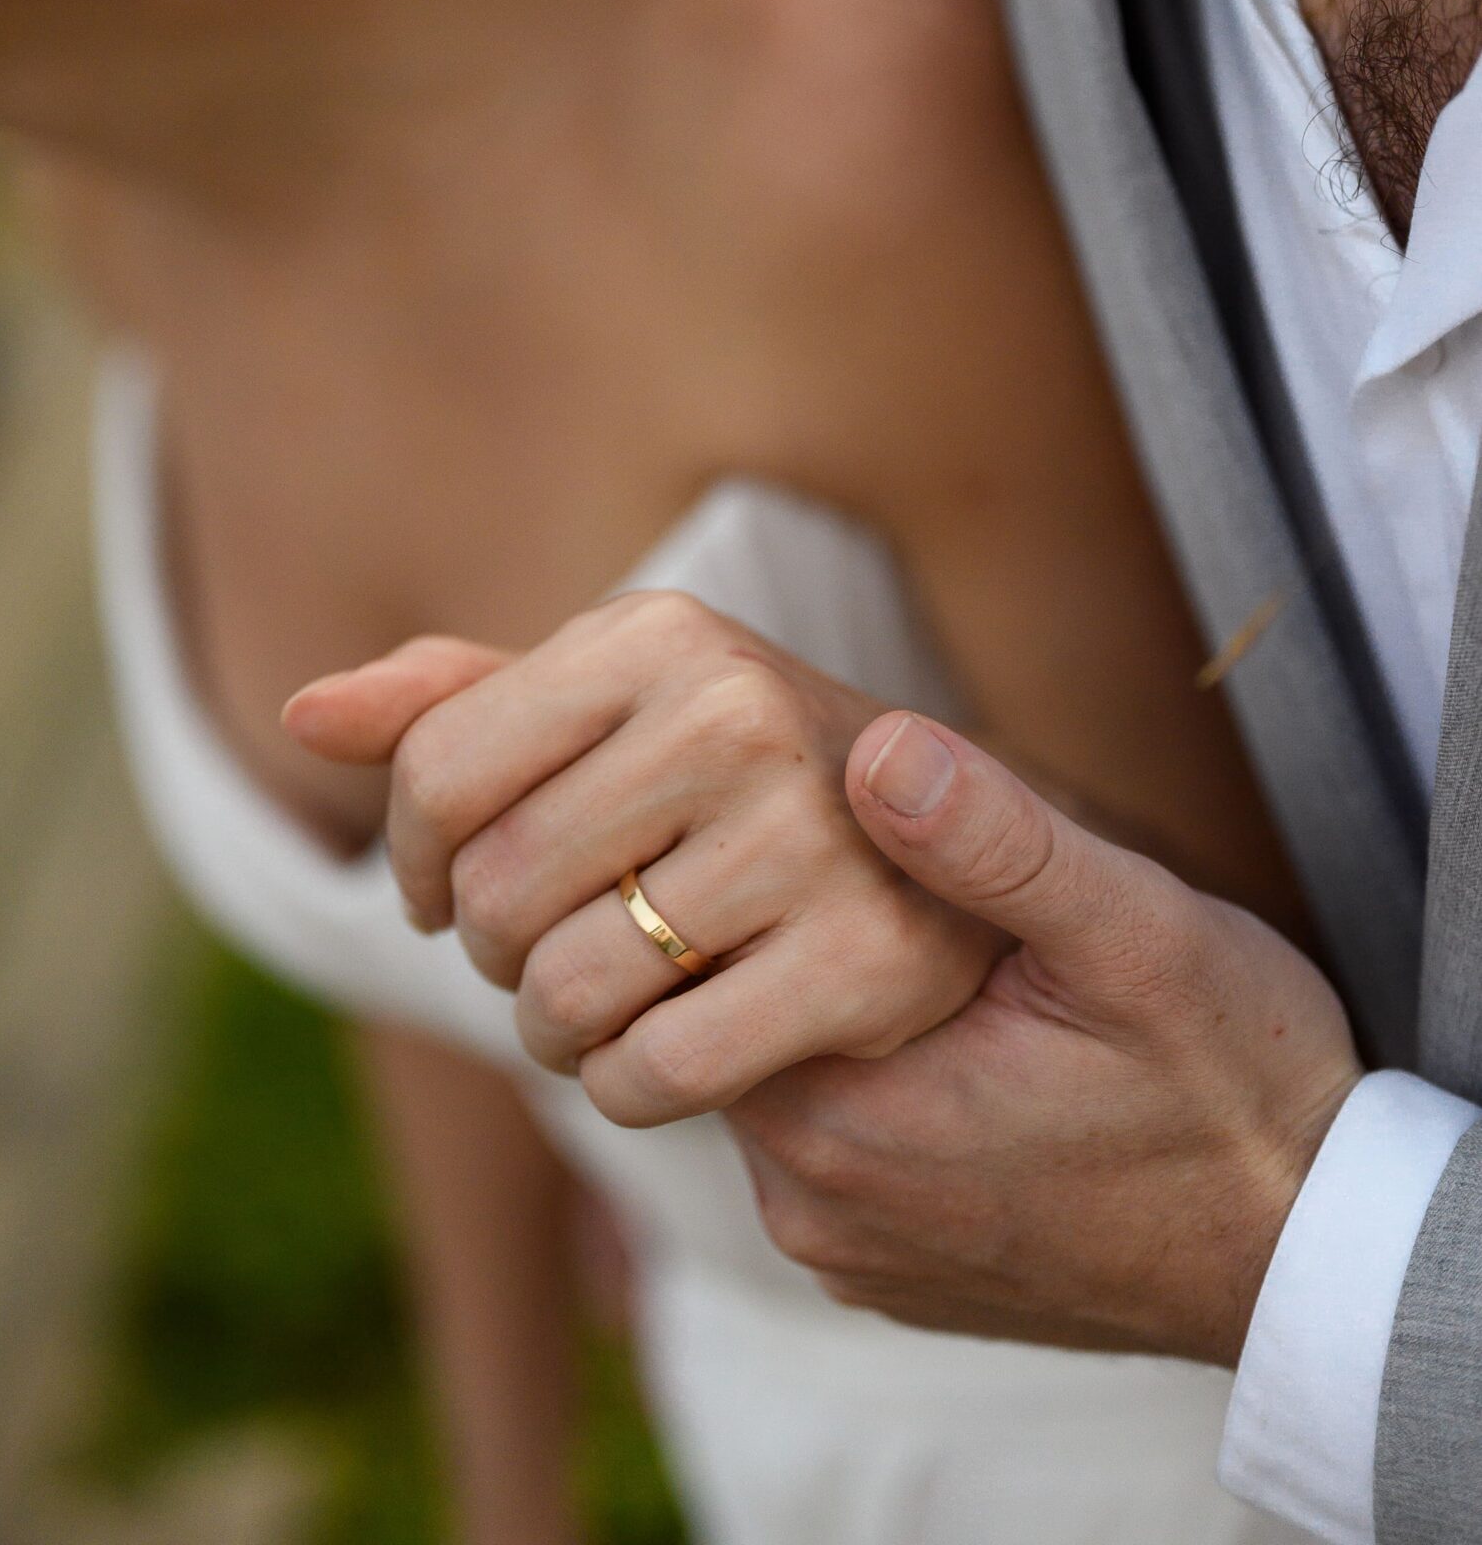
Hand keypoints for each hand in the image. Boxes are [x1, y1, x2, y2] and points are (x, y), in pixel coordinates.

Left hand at [284, 593, 1001, 1123]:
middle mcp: (738, 711)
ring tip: (599, 1004)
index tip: (438, 894)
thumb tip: (301, 716)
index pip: (439, 769)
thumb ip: (451, 704)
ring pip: (565, 993)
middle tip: (542, 953)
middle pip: (493, 891)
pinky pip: (653, 1075)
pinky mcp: (865, 962)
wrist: (952, 846)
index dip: (413, 860)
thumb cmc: (729, 774)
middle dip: (491, 952)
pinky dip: (627, 1091)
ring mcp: (810, 836)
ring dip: (553, 1033)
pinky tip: (660, 1052)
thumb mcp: (608, 707)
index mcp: (659, 633)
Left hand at [729, 710, 1365, 1366]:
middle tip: (872, 857)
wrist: (1317, 1262)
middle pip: (727, 1021)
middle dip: (784, 933)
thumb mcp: (1137, 934)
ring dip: (828, 1008)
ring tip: (928, 944)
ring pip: (777, 1080)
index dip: (743, 870)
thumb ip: (998, 842)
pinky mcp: (893, 1272)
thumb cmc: (1236, 1087)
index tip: (810, 809)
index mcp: (840, 1117)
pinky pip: (833, 1149)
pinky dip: (870, 1084)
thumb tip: (875, 744)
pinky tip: (956, 1033)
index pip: (700, 966)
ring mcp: (850, 1248)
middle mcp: (815, 1203)